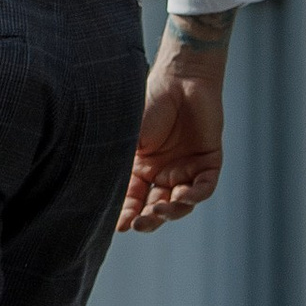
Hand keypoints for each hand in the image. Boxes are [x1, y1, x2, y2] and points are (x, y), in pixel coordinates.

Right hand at [118, 46, 225, 231]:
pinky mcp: (208, 161)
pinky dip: (194, 195)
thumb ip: (119, 161)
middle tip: (140, 223)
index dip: (126, 214)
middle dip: (148, 219)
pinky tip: (182, 196)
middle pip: (156, 207)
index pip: (133, 199)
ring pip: (181, 202)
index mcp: (141, 168)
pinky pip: (204, 187)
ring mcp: (186, 168)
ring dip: (171, 211)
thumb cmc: (149, 103)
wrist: (179, 78)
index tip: (119, 226)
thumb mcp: (128, 136)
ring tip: (160, 209)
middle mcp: (164, 172)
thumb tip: (97, 189)